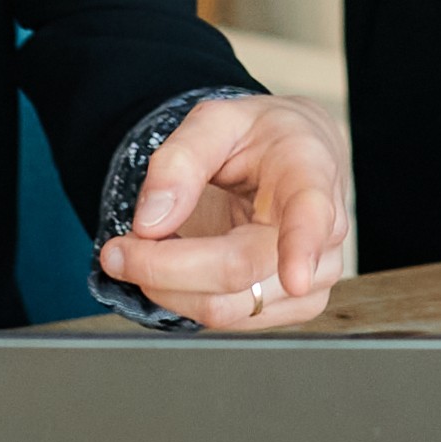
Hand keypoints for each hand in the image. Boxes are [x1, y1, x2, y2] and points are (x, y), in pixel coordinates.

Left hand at [98, 93, 351, 326]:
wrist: (294, 156)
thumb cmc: (259, 137)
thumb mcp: (214, 122)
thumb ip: (178, 162)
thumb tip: (151, 223)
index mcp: (309, 170)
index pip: (310, 213)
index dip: (302, 246)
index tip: (296, 277)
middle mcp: (324, 231)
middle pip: (239, 271)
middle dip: (163, 267)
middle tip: (116, 249)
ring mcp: (314, 276)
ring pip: (226, 307)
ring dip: (168, 287)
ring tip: (144, 250)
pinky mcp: (297, 305)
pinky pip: (228, 320)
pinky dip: (185, 298)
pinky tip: (177, 267)